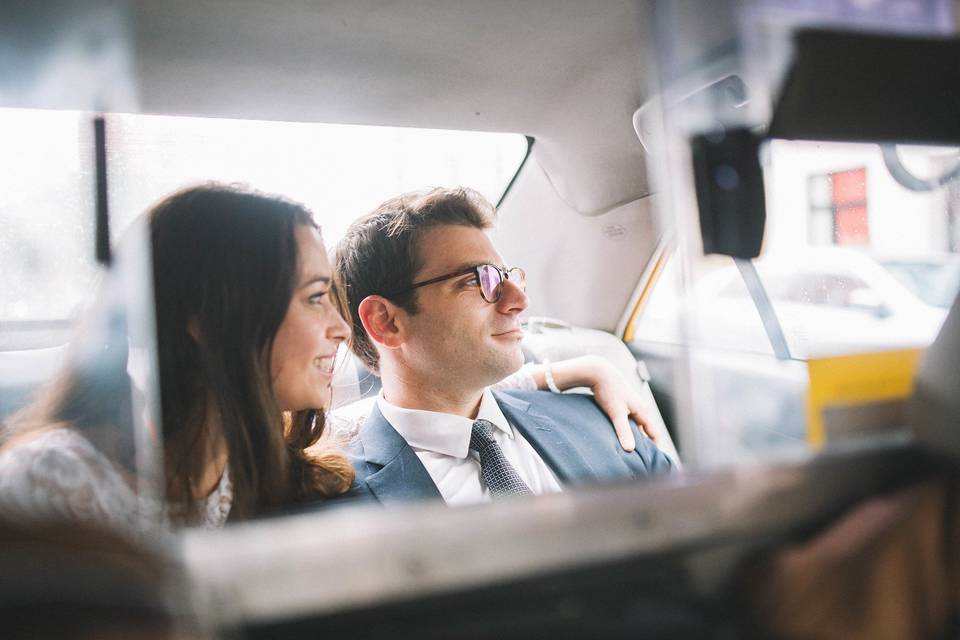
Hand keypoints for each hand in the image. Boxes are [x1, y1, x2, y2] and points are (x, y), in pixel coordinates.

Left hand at [541, 356, 657, 451]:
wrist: (599, 372)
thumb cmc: (608, 391)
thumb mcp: (616, 413)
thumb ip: (623, 431)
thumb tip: (631, 449)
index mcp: (643, 411)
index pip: (654, 434)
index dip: (653, 448)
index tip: (649, 461)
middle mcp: (641, 409)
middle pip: (646, 431)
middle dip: (643, 444)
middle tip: (638, 460)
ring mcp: (633, 406)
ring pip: (637, 426)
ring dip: (633, 436)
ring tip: (627, 450)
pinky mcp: (624, 404)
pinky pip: (629, 421)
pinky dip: (626, 429)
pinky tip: (617, 436)